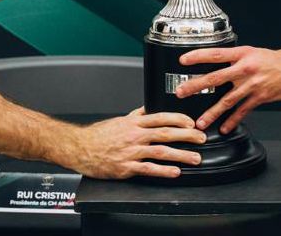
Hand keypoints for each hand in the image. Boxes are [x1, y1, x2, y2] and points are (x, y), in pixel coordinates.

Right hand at [68, 108, 204, 179]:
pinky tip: (175, 172)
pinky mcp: (126, 167)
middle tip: (201, 138)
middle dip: (187, 135)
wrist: (79, 148)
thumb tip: (149, 108)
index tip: (192, 122)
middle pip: (166, 133)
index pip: (161, 117)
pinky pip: (148, 169)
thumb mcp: (119, 120)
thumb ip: (136, 115)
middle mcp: (134, 135)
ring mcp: (131, 151)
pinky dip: (163, 171)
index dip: (179, 119)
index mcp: (133, 123)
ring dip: (181, 155)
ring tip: (195, 158)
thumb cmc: (98, 135)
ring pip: (161, 151)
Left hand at [175, 47, 280, 133]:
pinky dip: (233, 121)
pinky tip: (224, 127)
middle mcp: (245, 69)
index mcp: (242, 54)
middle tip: (181, 92)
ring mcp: (252, 85)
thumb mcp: (251, 52)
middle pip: (216, 78)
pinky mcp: (259, 98)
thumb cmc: (273, 59)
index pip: (216, 54)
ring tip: (200, 122)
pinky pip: (243, 111)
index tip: (183, 60)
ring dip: (212, 112)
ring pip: (228, 100)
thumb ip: (234, 59)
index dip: (199, 56)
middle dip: (196, 86)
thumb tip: (215, 63)